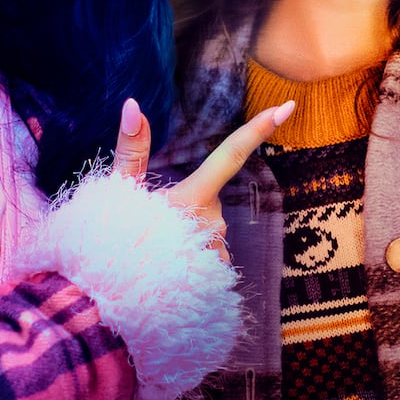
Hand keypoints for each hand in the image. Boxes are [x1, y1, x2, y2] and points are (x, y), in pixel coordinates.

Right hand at [111, 97, 295, 262]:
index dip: (258, 129)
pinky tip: (167, 265)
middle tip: (149, 225)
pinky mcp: (217, 274)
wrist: (113, 296)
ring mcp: (217, 249)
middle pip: (207, 199)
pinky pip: (208, 253)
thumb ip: (131, 148)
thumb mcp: (118, 191)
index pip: (230, 155)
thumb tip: (132, 104)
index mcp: (190, 197)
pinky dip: (190, 254)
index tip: (287, 107)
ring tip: (154, 249)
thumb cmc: (112, 242)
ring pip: (207, 227)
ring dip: (185, 233)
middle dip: (184, 205)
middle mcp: (212, 220)